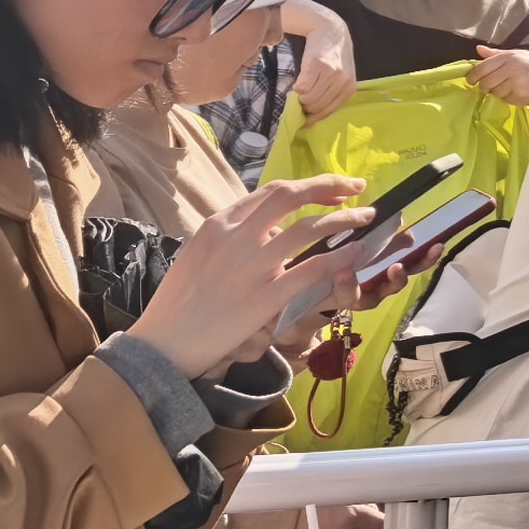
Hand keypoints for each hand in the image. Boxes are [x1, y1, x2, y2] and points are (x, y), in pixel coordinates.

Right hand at [126, 177, 368, 382]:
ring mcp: (252, 267)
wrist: (163, 343)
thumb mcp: (200, 253)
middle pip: (291, 196)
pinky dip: (340, 257)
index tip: (334, 189)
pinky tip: (355, 252)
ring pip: (309, 228)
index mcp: (219, 224)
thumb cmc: (180, 301)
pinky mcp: (265, 298)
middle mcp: (236, 238)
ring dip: (345, 218)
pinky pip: (312, 269)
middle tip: (356, 188)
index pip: (272, 192)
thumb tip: (272, 228)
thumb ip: (234, 236)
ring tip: (366, 217)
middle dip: (329, 186)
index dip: (309, 185)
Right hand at [282, 0, 355, 120]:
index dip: (313, 117)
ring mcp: (332, 73)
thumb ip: (330, 95)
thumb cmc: (332, 56)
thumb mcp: (339, 77)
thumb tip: (311, 121)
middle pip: (316, 107)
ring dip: (299, 97)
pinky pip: (302, 87)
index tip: (303, 118)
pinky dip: (297, 88)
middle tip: (298, 100)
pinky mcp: (318, 65)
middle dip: (304, 107)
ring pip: (308, 98)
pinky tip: (298, 82)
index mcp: (350, 88)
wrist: (330, 29)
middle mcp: (343, 82)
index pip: (328, 112)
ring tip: (299, 89)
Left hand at [470, 44, 528, 108]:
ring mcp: (515, 83)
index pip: (481, 68)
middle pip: (485, 83)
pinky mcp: (520, 96)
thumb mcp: (520, 54)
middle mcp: (510, 69)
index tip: (471, 81)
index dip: (473, 76)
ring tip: (513, 87)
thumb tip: (478, 49)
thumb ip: (497, 54)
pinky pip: (506, 100)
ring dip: (499, 93)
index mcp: (509, 56)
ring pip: (495, 93)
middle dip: (486, 87)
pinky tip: (520, 92)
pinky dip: (510, 98)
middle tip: (493, 86)